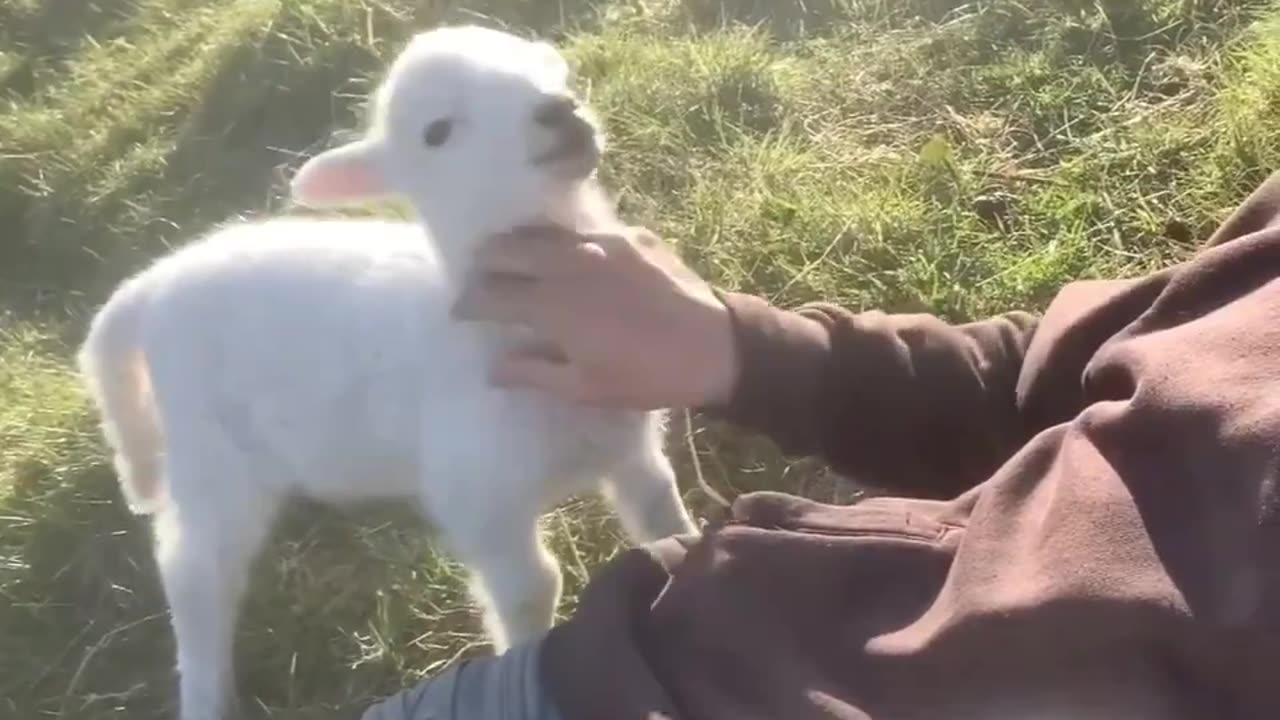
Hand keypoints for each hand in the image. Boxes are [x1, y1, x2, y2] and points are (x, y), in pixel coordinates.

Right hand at [452, 225, 738, 409]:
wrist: (713, 346)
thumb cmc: (645, 375)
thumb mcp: (584, 386)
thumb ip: (533, 373)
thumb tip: (492, 369)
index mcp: (552, 303)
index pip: (491, 293)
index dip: (469, 302)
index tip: (460, 311)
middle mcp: (569, 261)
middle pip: (508, 249)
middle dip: (485, 263)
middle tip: (478, 276)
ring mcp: (602, 241)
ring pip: (543, 230)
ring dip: (519, 242)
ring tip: (511, 254)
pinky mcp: (632, 234)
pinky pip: (584, 228)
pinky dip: (564, 240)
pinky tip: (568, 253)